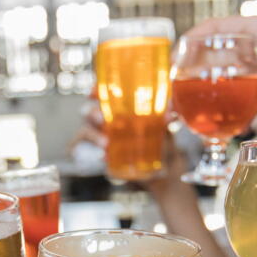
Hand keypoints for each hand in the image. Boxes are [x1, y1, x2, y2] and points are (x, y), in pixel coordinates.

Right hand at [68, 94, 184, 186]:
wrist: (158, 166)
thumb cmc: (156, 137)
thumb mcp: (162, 126)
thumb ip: (164, 119)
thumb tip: (171, 115)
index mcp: (115, 107)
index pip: (101, 94)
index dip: (95, 91)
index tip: (92, 92)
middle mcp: (102, 119)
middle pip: (88, 111)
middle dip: (92, 113)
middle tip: (102, 119)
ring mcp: (98, 137)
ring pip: (86, 131)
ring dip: (94, 136)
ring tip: (106, 145)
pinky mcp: (97, 154)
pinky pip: (87, 153)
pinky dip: (94, 155)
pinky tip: (103, 158)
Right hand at [183, 16, 256, 129]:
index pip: (219, 28)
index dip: (192, 40)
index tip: (173, 59)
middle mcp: (255, 51)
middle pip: (210, 58)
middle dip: (188, 77)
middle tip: (170, 98)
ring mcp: (253, 76)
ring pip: (216, 84)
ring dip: (199, 101)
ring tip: (179, 118)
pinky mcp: (255, 98)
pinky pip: (230, 106)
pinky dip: (219, 118)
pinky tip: (211, 132)